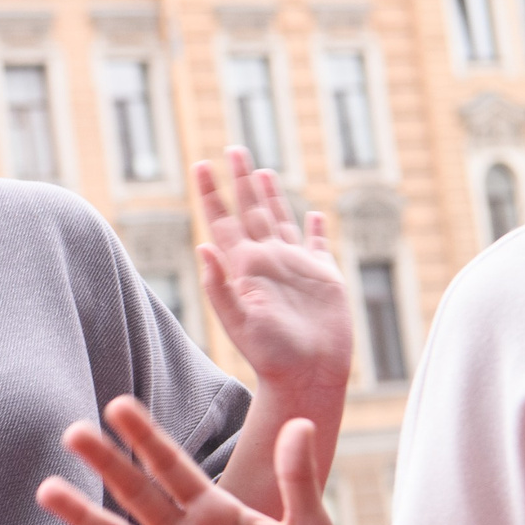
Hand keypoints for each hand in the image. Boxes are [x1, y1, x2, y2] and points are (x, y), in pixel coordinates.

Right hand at [36, 398, 347, 524]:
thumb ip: (298, 479)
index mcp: (215, 512)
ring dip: (83, 518)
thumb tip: (299, 422)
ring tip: (47, 490)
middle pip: (137, 494)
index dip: (146, 437)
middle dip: (106, 463)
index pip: (173, 466)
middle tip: (72, 432)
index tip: (117, 405)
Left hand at [195, 150, 351, 401]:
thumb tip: (203, 247)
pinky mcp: (324, 277)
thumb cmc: (271, 355)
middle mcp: (268, 260)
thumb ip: (220, 286)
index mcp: (244, 267)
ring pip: (281, 220)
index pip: (222, 221)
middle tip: (231, 148)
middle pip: (251, 210)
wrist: (308, 375)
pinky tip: (316, 213)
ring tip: (262, 171)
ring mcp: (295, 267)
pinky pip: (319, 245)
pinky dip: (317, 229)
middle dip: (240, 180)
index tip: (200, 164)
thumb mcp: (239, 321)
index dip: (211, 192)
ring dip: (272, 195)